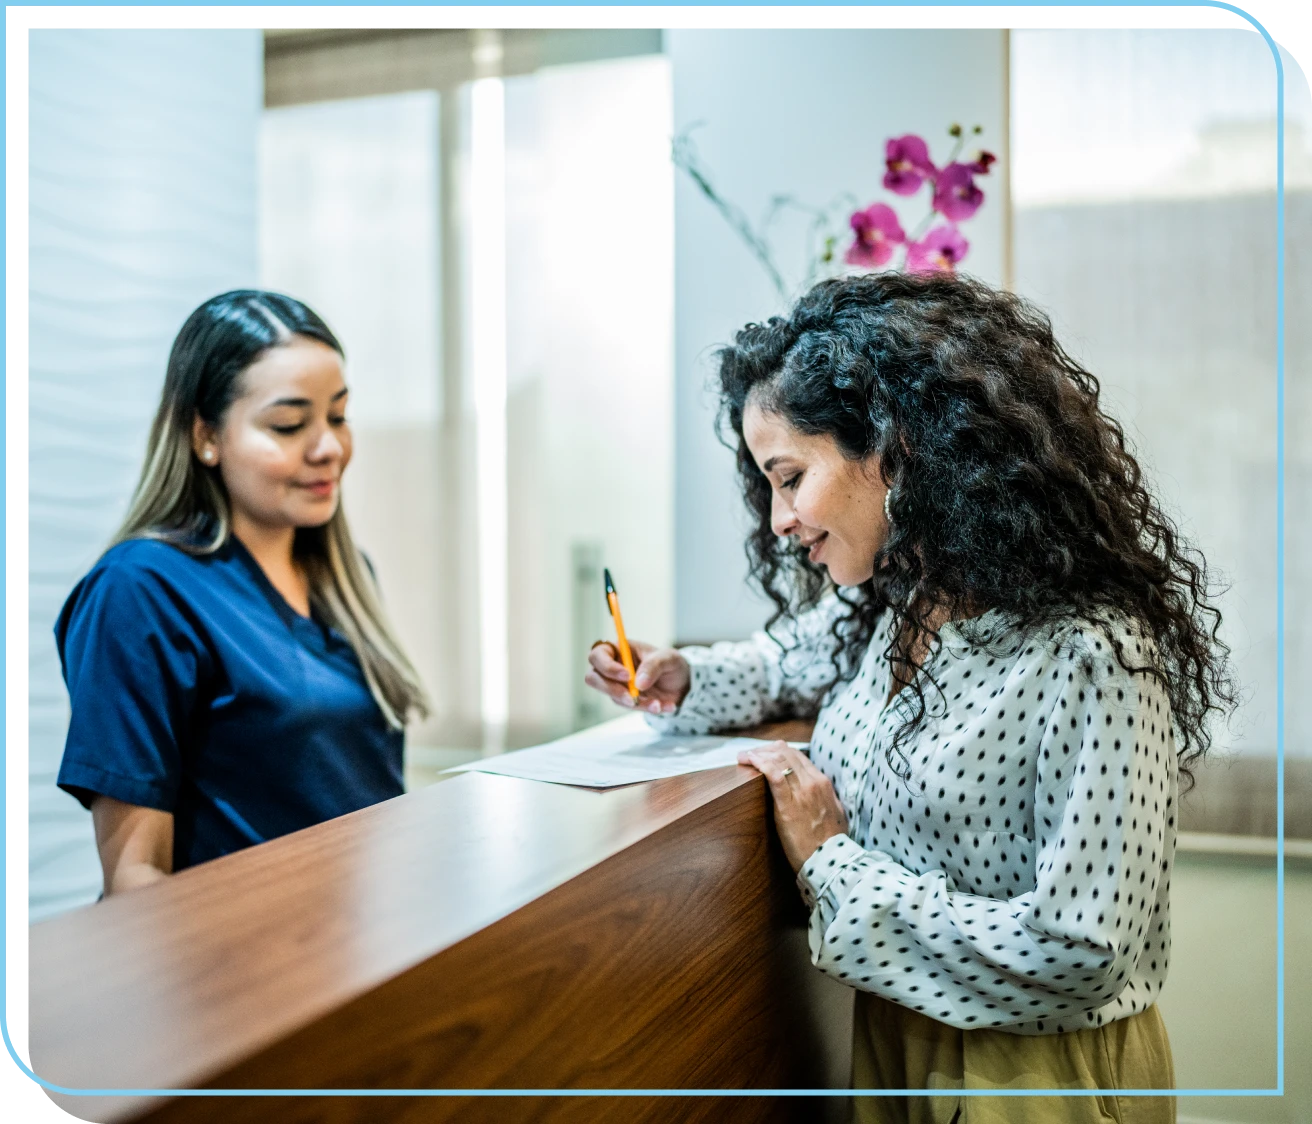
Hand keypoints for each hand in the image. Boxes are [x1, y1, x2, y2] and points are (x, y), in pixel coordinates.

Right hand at [585, 640, 690, 715]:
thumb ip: (653, 666)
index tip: (627, 675)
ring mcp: (617, 685)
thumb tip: (638, 683)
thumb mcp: (668, 659)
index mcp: (618, 649)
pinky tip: (664, 706)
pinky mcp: (626, 700)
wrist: (682, 683)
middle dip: (612, 689)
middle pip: (593, 678)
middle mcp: (613, 667)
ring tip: (658, 704)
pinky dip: (647, 708)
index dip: (606, 666)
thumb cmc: (670, 663)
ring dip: (636, 703)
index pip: (598, 655)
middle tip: (633, 697)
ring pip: (613, 697)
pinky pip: (630, 707)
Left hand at [736, 741, 848, 872]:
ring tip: (744, 756)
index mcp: (823, 783)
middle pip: (786, 754)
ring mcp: (802, 792)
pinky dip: (760, 763)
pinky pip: (774, 775)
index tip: (764, 754)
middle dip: (765, 750)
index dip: (778, 751)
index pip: (797, 756)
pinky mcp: (788, 805)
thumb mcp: (836, 813)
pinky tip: (749, 760)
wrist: (830, 861)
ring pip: (779, 760)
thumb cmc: (831, 842)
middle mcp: (813, 782)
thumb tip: (820, 794)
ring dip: (758, 754)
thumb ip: (827, 799)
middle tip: (749, 754)